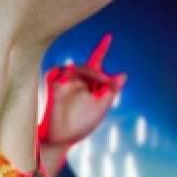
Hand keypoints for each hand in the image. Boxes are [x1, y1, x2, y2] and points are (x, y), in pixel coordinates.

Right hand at [39, 35, 126, 153]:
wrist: (61, 139)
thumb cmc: (80, 126)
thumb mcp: (101, 108)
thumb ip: (111, 91)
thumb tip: (123, 74)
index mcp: (89, 84)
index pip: (96, 63)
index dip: (101, 49)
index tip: (109, 36)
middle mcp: (77, 81)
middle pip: (89, 66)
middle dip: (99, 73)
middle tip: (108, 83)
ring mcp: (64, 83)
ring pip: (75, 68)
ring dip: (87, 74)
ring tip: (94, 88)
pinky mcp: (53, 87)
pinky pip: (56, 73)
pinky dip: (64, 75)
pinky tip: (70, 80)